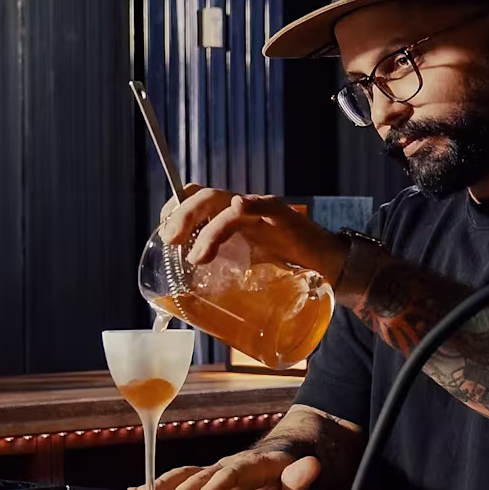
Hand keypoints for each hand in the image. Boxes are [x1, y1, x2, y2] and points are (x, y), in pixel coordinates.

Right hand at [138, 446, 323, 489]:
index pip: (233, 474)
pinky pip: (186, 480)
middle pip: (204, 475)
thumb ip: (306, 472)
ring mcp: (221, 470)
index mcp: (256, 464)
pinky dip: (163, 485)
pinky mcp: (214, 478)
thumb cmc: (305, 462)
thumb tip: (308, 467)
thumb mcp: (312, 469)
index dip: (215, 487)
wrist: (300, 445)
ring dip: (165, 486)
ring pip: (189, 475)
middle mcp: (234, 464)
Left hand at [156, 185, 345, 281]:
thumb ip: (221, 267)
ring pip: (225, 203)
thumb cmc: (284, 265)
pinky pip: (263, 205)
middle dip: (183, 216)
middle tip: (171, 241)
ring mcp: (262, 209)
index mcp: (229, 215)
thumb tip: (186, 292)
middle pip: (204, 197)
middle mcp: (242, 206)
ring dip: (207, 228)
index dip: (175, 209)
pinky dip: (249, 205)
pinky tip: (239, 207)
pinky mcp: (283, 217)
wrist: (325, 264)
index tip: (164, 234)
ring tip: (198, 257)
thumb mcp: (244, 264)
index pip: (194, 197)